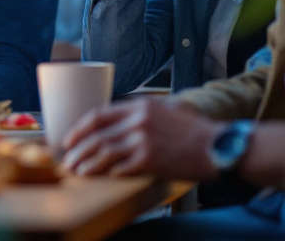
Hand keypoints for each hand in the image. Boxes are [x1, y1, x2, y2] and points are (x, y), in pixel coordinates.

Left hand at [60, 97, 218, 181]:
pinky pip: (121, 168)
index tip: (69, 139)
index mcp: (139, 106)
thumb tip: (114, 125)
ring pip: (103, 152)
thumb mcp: (163, 110)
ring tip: (77, 171)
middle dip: (78, 149)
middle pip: (97, 135)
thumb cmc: (191, 131)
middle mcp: (138, 121)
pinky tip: (102, 177)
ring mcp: (142, 140)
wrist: (216, 145)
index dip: (79, 128)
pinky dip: (109, 173)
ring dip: (87, 164)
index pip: (98, 115)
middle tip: (68, 160)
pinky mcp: (149, 160)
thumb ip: (139, 114)